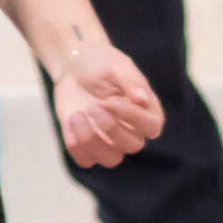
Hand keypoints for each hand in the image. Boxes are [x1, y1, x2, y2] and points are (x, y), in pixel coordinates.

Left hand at [51, 40, 162, 168]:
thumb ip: (131, 81)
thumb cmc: (101, 63)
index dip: (131, 117)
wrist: (73, 66)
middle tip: (92, 106)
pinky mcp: (89, 146)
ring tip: (78, 115)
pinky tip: (70, 120)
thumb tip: (143, 99)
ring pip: (110, 159)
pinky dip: (75, 144)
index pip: (152, 127)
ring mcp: (111, 141)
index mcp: (148, 111)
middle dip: (109, 128)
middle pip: (131, 146)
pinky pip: (85, 160)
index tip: (109, 100)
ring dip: (91, 140)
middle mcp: (134, 131)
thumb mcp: (116, 65)